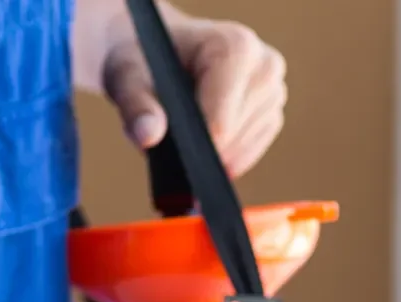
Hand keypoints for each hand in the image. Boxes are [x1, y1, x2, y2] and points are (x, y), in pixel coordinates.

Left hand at [95, 10, 287, 176]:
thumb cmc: (143, 61)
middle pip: (235, 135)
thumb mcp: (127, 77)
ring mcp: (273, 90)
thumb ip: (135, 106)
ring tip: (184, 130)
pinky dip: (225, 156)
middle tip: (169, 136)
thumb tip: (148, 135)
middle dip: (200, 148)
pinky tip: (203, 140)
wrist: (158, 55)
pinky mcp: (272, 113)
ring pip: (244, 147)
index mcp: (235, 46)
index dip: (195, 146)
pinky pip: (251, 151)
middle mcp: (264, 65)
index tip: (173, 154)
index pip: (223, 118)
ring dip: (211, 153)